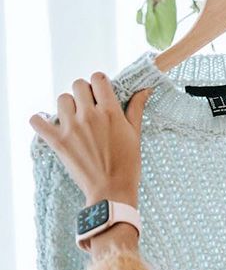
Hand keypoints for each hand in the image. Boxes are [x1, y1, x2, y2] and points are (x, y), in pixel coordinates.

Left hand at [29, 72, 150, 207]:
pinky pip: (38, 121)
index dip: (100, 83)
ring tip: (74, 118)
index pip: (98, 79)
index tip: (101, 92)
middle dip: (84, 93)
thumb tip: (145, 90)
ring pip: (62, 99)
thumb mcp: (135, 134)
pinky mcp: (58, 141)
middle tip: (89, 107)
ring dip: (68, 105)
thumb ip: (136, 109)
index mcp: (110, 112)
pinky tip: (48, 123)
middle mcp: (89, 116)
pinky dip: (40, 120)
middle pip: (78, 85)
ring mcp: (72, 128)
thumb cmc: (127, 165)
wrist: (112, 190)